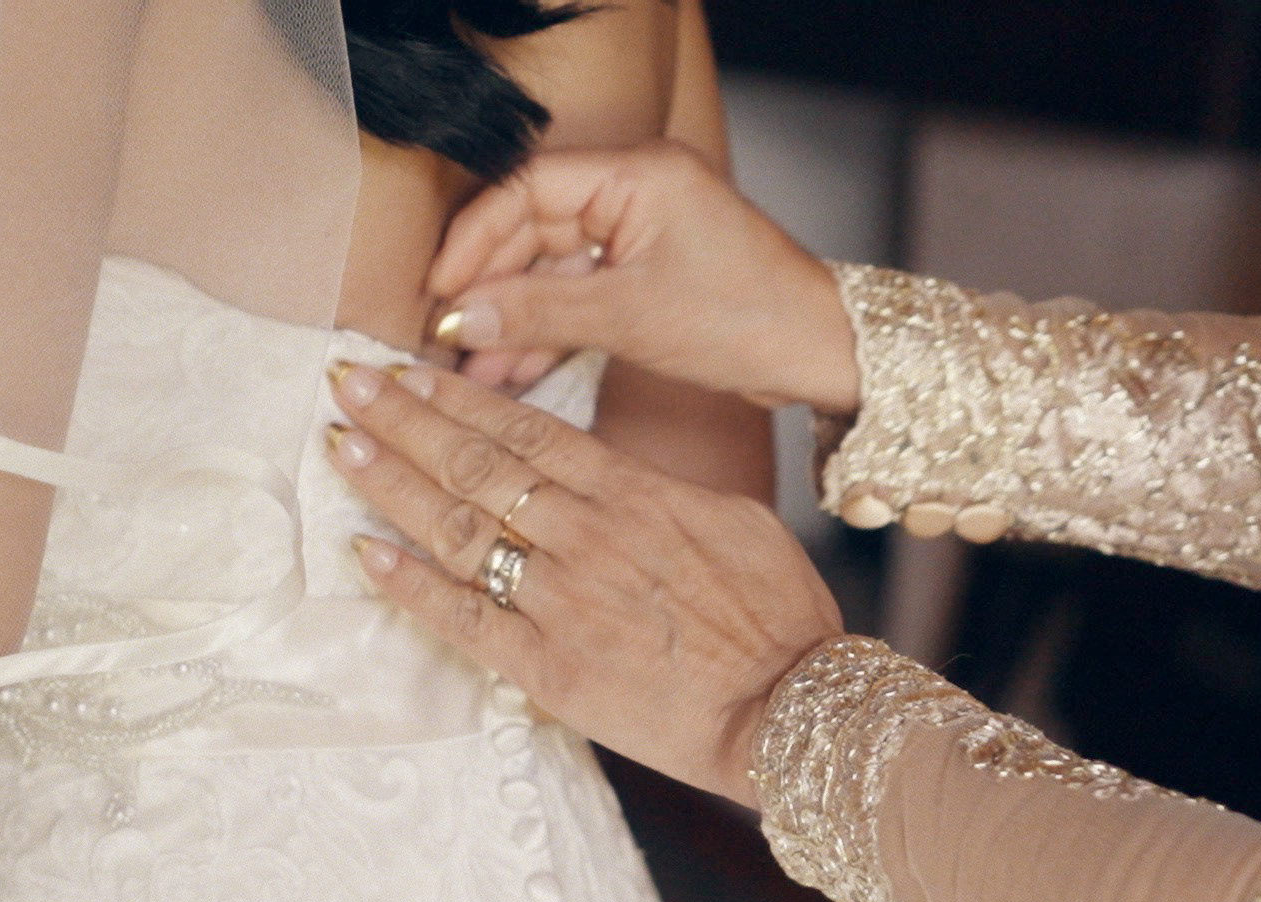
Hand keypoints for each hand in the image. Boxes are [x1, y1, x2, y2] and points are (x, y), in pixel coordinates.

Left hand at [324, 360, 844, 805]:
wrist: (790, 708)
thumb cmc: (776, 616)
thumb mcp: (733, 519)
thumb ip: (659, 491)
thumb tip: (616, 472)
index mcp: (633, 493)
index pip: (523, 430)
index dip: (455, 397)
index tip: (406, 369)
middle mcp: (587, 536)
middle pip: (476, 464)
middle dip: (404, 418)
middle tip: (345, 383)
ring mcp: (562, 601)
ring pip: (459, 529)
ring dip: (391, 483)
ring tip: (341, 446)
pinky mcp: (548, 668)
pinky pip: (464, 618)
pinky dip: (409, 584)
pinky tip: (363, 551)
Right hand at [428, 140, 861, 413]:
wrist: (820, 354)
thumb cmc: (749, 318)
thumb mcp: (630, 317)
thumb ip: (539, 313)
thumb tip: (460, 319)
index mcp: (638, 173)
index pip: (528, 187)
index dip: (475, 237)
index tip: (440, 288)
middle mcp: (636, 191)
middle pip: (533, 227)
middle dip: (488, 286)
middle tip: (446, 335)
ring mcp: (641, 233)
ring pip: (552, 267)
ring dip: (512, 317)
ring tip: (472, 367)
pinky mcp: (646, 273)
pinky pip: (578, 293)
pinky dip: (547, 330)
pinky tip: (511, 369)